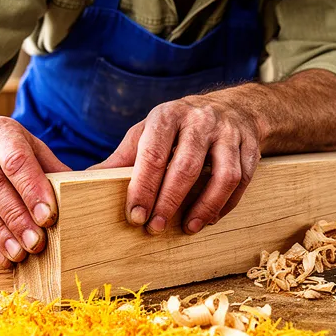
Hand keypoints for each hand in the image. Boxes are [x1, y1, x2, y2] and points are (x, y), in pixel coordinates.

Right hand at [0, 117, 70, 267]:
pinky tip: (1, 256)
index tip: (49, 217)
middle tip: (36, 243)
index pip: (15, 161)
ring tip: (19, 254)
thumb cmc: (2, 146)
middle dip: (17, 218)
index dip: (32, 190)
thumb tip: (85, 189)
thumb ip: (52, 167)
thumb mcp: (28, 145)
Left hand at [92, 89, 260, 234]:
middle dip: (169, 201)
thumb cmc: (179, 125)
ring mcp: (229, 133)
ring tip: (187, 228)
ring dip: (204, 207)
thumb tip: (84, 181)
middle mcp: (200, 121)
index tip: (135, 215)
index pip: (153, 154)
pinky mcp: (250, 147)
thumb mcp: (148, 131)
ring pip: (222, 175)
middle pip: (186, 167)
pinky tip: (208, 219)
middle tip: (155, 228)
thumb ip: (122, 157)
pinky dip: (225, 204)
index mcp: (168, 116)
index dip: (143, 187)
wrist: (233, 107)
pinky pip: (242, 181)